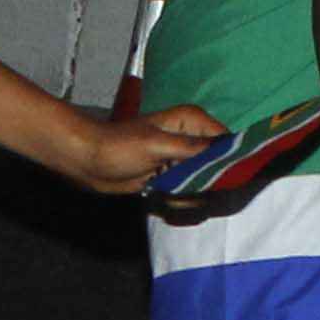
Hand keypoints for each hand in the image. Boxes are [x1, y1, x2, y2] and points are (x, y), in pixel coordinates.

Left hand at [73, 102, 229, 200]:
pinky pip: (189, 191)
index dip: (231, 160)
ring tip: (166, 187)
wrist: (88, 161)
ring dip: (191, 192)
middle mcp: (192, 137)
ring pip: (206, 181)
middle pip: (220, 165)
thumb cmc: (118, 146)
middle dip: (207, 181)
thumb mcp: (158, 145)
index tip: (222, 178)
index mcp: (193, 121)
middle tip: (182, 184)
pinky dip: (179, 198)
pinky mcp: (172, 175)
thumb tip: (228, 151)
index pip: (228, 141)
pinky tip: (160, 192)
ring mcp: (183, 158)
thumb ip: (194, 148)